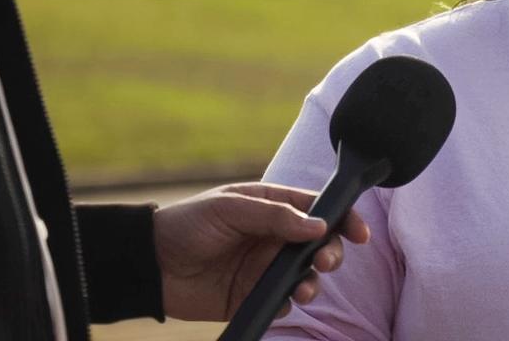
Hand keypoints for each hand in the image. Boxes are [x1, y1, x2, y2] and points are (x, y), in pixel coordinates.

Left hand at [152, 182, 369, 321]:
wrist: (149, 264)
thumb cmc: (188, 223)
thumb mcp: (231, 208)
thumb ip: (275, 215)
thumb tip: (318, 225)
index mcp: (273, 206)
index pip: (318, 208)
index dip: (343, 218)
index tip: (359, 232)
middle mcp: (274, 237)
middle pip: (320, 244)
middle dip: (331, 253)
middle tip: (324, 261)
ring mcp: (265, 267)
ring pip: (306, 275)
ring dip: (314, 282)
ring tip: (305, 288)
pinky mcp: (252, 295)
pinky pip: (283, 301)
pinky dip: (290, 303)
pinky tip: (283, 300)